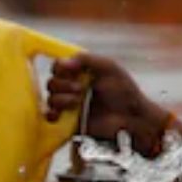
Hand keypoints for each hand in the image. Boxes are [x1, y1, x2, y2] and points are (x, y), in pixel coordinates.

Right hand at [45, 52, 175, 157]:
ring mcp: (70, 105)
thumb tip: (63, 61)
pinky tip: (61, 114)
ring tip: (77, 102)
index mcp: (82, 72)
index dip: (61, 67)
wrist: (132, 118)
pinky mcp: (68, 121)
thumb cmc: (125, 91)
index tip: (71, 71)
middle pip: (52, 82)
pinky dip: (52, 114)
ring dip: (62, 99)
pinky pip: (50, 117)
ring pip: (51, 99)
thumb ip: (87, 59)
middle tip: (80, 89)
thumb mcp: (110, 68)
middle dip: (63, 84)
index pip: (59, 66)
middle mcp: (73, 87)